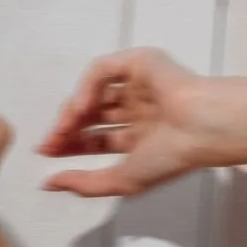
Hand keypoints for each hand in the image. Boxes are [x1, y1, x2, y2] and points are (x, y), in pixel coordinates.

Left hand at [36, 47, 205, 197]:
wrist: (200, 128)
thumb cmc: (169, 158)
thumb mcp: (121, 181)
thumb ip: (85, 184)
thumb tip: (48, 184)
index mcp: (140, 137)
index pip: (95, 138)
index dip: (69, 144)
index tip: (46, 152)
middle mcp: (138, 110)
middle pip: (90, 116)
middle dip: (66, 129)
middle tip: (50, 142)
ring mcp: (138, 86)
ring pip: (92, 93)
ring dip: (73, 110)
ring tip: (64, 128)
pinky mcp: (139, 63)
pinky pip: (103, 70)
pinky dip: (87, 86)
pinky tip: (82, 106)